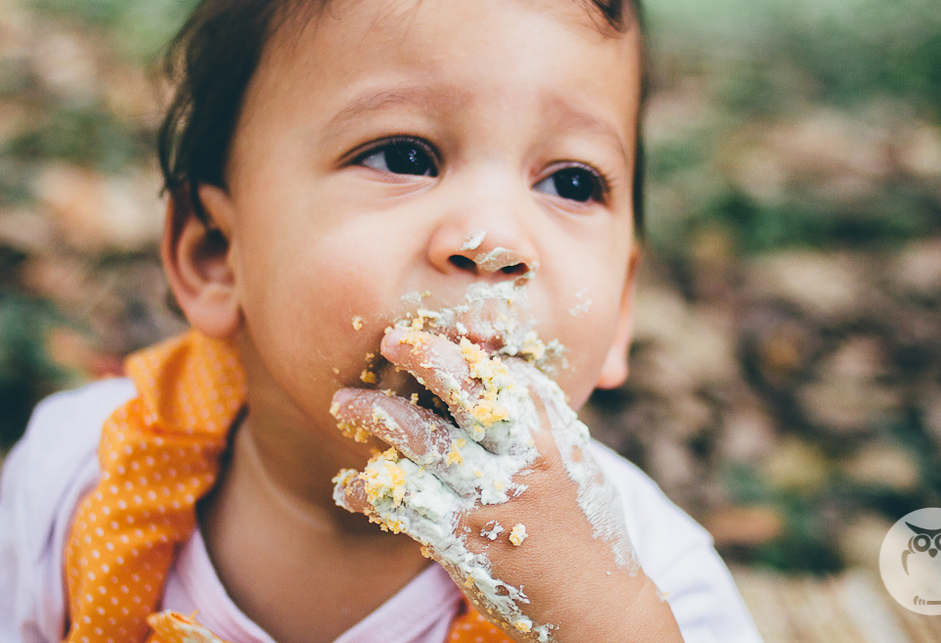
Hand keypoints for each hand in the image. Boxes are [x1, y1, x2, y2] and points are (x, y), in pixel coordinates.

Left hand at [331, 328, 683, 642]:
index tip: (428, 334)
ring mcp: (491, 499)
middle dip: (424, 357)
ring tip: (344, 402)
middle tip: (388, 339)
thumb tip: (493, 370)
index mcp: (550, 433)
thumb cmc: (580, 525)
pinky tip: (349, 485)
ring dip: (378, 414)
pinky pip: (404, 505)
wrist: (596, 605)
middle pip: (466, 392)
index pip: (503, 372)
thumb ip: (536, 417)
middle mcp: (522, 458)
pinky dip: (369, 490)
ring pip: (424, 441)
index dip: (462, 348)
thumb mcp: (573, 459)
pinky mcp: (464, 542)